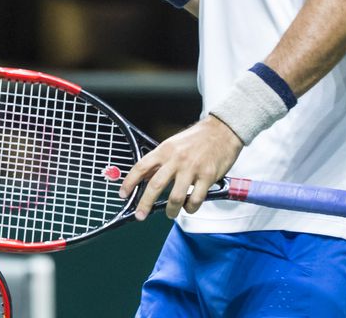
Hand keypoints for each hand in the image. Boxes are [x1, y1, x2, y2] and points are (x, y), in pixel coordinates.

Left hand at [119, 116, 242, 219]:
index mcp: (164, 150)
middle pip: (156, 185)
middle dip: (145, 203)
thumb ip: (160, 161)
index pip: (141, 167)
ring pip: (176, 197)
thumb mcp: (173, 145)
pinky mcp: (207, 176)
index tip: (123, 194)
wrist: (222, 131)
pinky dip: (191, 207)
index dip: (129, 182)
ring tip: (170, 214)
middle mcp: (176, 159)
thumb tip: (145, 177)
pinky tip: (189, 207)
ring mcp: (192, 168)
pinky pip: (196, 199)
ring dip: (171, 210)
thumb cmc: (197, 139)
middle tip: (140, 215)